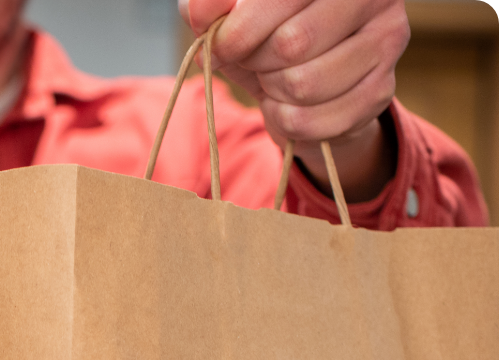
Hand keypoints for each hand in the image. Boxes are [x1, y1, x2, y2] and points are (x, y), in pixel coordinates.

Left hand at [180, 0, 408, 200]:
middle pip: (292, 44)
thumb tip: (199, 12)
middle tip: (256, 62)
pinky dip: (287, 121)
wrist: (304, 84)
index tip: (223, 45)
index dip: (238, 31)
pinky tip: (290, 106)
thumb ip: (210, 6)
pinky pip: (313, 120)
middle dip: (258, 63)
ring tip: (276, 81)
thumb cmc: (264, 35)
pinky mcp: (382, 90)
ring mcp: (388, 40)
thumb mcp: (231, 15)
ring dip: (274, 92)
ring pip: (304, 84)